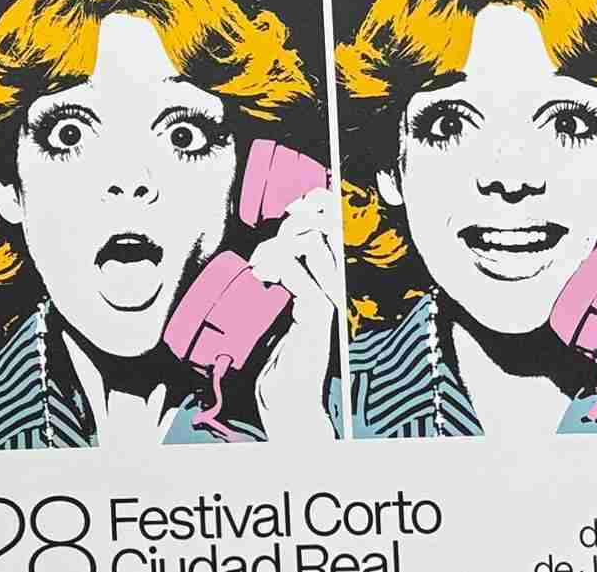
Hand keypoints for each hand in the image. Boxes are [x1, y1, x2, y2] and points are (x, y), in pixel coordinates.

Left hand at [247, 187, 345, 440]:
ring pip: (313, 249)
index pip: (334, 231)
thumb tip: (271, 247)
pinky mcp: (318, 319)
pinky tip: (265, 278)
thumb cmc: (280, 360)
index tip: (305, 197)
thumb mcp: (281, 310)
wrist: (290, 400)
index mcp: (328, 282)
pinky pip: (302, 281)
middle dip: (298, 222)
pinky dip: (281, 271)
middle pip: (328, 232)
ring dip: (280, 247)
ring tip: (261, 264)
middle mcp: (335, 288)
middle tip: (273, 237)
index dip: (324, 206)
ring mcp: (329, 302)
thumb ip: (283, 279)